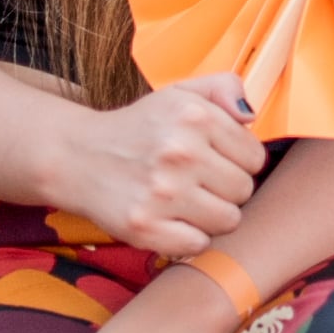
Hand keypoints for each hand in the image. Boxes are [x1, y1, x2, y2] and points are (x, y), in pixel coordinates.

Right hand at [49, 73, 266, 255]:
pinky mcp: (144, 227)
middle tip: (200, 182)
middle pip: (244, 190)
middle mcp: (181, 152)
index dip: (240, 161)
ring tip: (189, 201)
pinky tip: (174, 221)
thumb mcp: (181, 92)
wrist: (78, 155)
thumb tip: (251, 116)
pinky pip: (198, 244)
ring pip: (228, 220)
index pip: (255, 157)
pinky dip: (190, 237)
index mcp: (196, 117)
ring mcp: (162, 192)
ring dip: (212, 215)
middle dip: (227, 188)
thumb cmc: (140, 127)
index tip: (218, 160)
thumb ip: (225, 87)